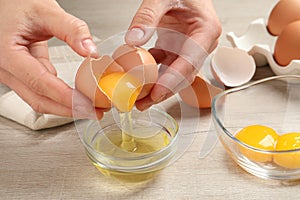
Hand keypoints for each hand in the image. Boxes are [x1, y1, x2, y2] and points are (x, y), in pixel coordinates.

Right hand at [0, 0, 103, 118]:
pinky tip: (77, 95)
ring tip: (90, 106)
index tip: (88, 104)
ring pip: (39, 98)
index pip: (41, 83)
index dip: (66, 98)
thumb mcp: (45, 10)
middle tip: (95, 111)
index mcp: (7, 54)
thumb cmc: (16, 4)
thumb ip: (71, 29)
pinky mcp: (21, 73)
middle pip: (39, 99)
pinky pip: (40, 89)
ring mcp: (12, 73)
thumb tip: (91, 51)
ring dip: (65, 105)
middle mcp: (5, 68)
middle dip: (69, 109)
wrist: (4, 4)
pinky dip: (59, 95)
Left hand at [125, 0, 221, 109]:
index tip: (156, 93)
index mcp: (206, 30)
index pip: (190, 62)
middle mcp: (201, 43)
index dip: (173, 80)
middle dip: (163, 91)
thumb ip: (147, 16)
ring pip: (175, 74)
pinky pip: (166, 65)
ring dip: (157, 87)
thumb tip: (134, 40)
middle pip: (184, 74)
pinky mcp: (179, 47)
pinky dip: (152, 73)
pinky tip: (139, 79)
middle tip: (143, 103)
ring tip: (139, 98)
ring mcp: (190, 47)